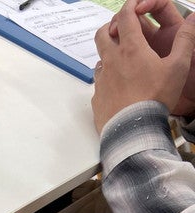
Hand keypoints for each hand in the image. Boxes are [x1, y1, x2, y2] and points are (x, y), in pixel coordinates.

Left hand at [92, 0, 194, 132]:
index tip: (135, 5)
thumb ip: (186, 40)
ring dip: (107, 54)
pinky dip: (106, 79)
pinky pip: (98, 83)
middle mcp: (112, 61)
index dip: (130, 6)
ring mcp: (101, 80)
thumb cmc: (154, 99)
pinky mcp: (96, 98)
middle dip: (111, 27)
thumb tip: (194, 19)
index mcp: (131, 49)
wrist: (133, 130)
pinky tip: (117, 86)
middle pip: (103, 34)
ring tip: (121, 61)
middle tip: (121, 30)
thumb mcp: (178, 67)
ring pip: (99, 59)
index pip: (125, 17)